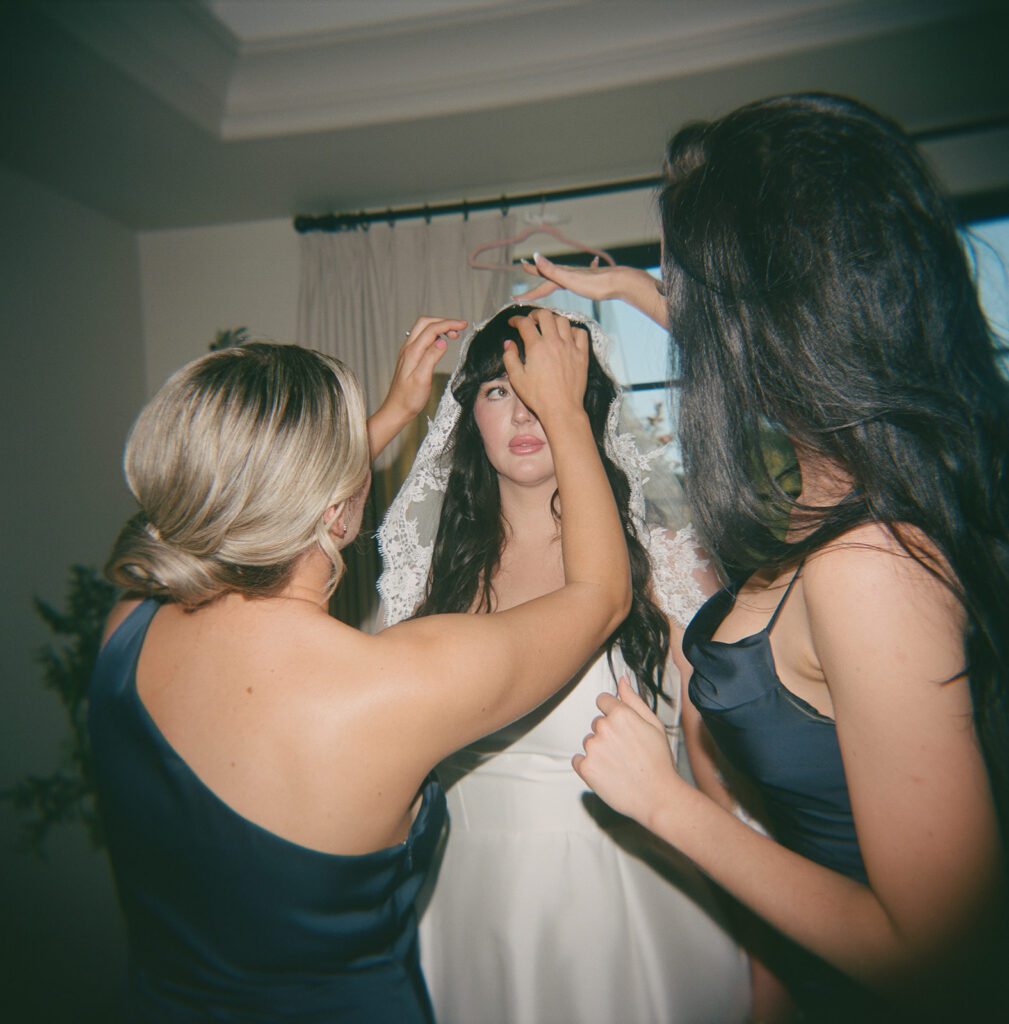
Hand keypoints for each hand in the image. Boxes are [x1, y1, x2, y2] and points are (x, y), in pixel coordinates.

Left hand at [368, 315, 465, 459]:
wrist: (397, 409)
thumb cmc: (409, 398)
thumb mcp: (422, 379)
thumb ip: (431, 357)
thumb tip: (442, 341)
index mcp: (412, 352)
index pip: (432, 329)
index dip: (449, 324)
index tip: (463, 325)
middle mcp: (408, 348)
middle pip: (425, 323)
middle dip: (444, 321)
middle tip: (460, 328)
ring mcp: (408, 352)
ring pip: (423, 329)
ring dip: (439, 327)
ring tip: (454, 335)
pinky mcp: (410, 357)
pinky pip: (421, 338)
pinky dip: (434, 335)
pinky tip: (442, 342)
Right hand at [501, 308, 588, 426]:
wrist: (561, 409)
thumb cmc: (538, 396)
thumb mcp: (516, 378)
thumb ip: (510, 357)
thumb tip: (509, 343)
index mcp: (536, 347)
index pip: (525, 323)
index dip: (516, 319)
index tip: (513, 322)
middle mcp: (554, 342)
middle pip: (545, 315)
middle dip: (535, 314)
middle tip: (531, 321)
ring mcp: (570, 347)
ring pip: (563, 320)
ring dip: (553, 320)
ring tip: (548, 326)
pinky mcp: (582, 355)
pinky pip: (580, 333)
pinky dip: (573, 330)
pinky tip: (567, 336)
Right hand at [516, 253, 667, 327]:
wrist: (619, 282)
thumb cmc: (595, 284)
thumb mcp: (570, 279)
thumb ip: (552, 270)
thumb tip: (536, 256)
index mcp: (564, 276)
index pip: (542, 284)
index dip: (529, 293)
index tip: (515, 298)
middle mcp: (571, 274)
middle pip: (550, 275)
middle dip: (537, 273)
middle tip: (525, 267)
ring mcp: (582, 276)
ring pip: (564, 274)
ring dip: (554, 272)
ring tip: (550, 269)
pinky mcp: (593, 279)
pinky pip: (585, 273)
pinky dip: (586, 267)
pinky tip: (594, 262)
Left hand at [572, 676, 681, 825]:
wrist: (658, 797)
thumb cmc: (659, 761)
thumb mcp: (654, 725)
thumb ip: (634, 700)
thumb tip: (622, 679)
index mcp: (621, 714)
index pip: (602, 700)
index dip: (612, 713)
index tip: (622, 728)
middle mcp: (603, 727)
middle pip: (596, 723)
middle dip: (608, 734)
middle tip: (627, 752)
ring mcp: (593, 748)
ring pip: (589, 742)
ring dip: (599, 751)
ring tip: (619, 765)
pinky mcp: (585, 767)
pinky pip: (578, 760)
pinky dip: (588, 767)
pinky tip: (607, 774)